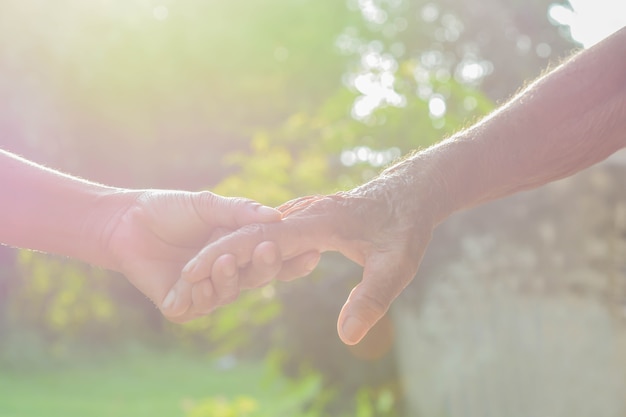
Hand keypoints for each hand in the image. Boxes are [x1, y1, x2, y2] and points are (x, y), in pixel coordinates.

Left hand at [104, 190, 319, 322]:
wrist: (125, 220)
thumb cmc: (169, 209)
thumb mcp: (209, 205)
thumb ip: (241, 211)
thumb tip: (277, 216)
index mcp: (238, 250)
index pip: (271, 259)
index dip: (291, 259)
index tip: (311, 251)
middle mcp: (226, 274)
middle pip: (255, 279)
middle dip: (262, 267)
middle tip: (266, 250)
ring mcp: (203, 292)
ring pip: (227, 295)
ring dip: (226, 280)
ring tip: (221, 261)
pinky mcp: (179, 304)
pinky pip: (196, 308)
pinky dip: (198, 296)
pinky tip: (194, 281)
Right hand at [176, 171, 439, 343]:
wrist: (412, 192)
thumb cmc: (406, 227)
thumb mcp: (397, 266)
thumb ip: (371, 299)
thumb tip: (347, 337)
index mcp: (318, 222)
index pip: (261, 238)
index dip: (227, 255)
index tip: (192, 272)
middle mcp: (305, 214)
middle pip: (250, 231)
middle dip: (216, 252)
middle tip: (183, 278)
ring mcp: (306, 213)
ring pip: (257, 229)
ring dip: (229, 247)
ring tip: (199, 271)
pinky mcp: (309, 217)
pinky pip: (271, 229)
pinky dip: (249, 242)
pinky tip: (239, 257)